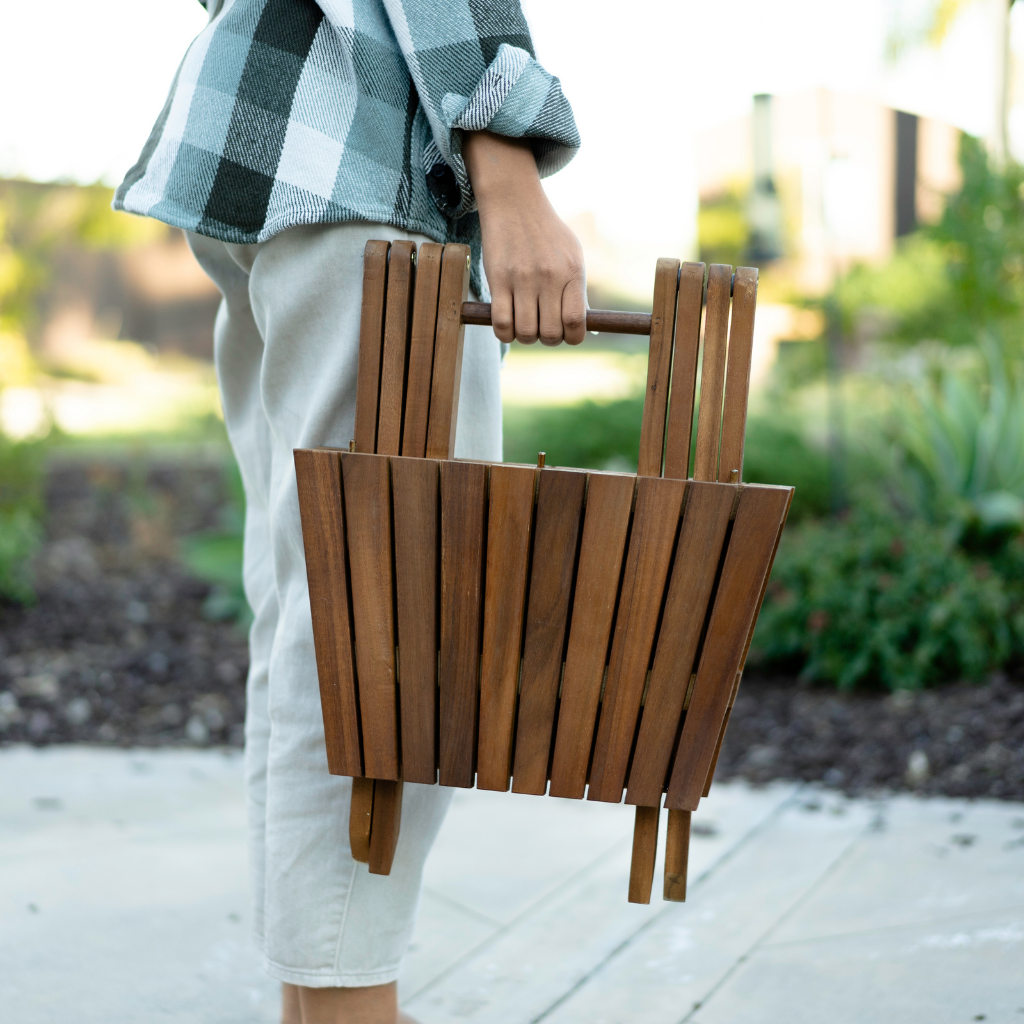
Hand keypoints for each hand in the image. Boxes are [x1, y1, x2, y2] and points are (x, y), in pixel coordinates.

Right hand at [463, 131, 585, 345]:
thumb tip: (586, 327)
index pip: (575, 323)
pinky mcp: (497, 279)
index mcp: (572, 272)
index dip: (571, 337)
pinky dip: (504, 333)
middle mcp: (549, 277)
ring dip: (525, 337)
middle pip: (549, 334)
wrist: (514, 203)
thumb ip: (578, 290)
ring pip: (525, 333)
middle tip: (542, 327)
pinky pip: (501, 323)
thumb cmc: (547, 234)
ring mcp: (522, 279)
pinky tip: (507, 325)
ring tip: (524, 325)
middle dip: (547, 339)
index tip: (565, 333)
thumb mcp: (573, 255)